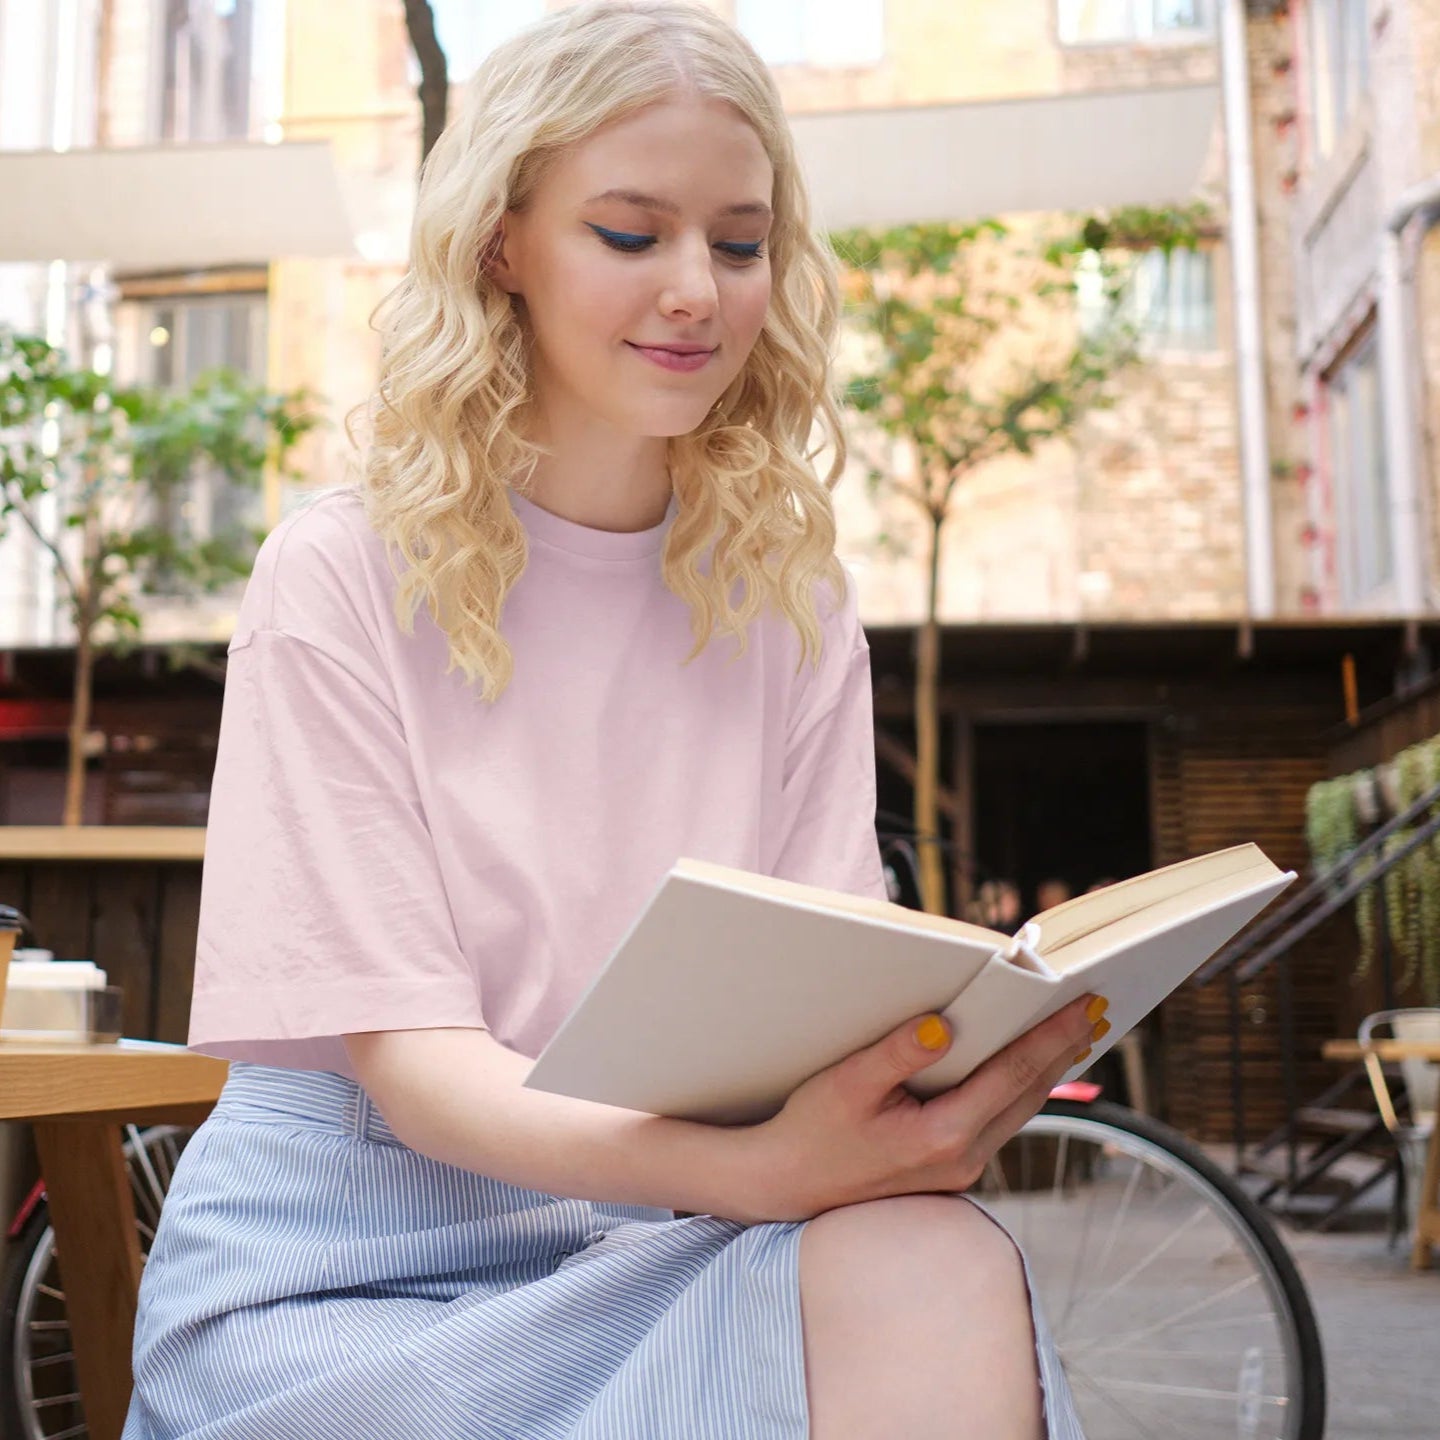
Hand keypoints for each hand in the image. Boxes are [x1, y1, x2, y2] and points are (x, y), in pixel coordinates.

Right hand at [735, 995, 1101, 1222]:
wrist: (787, 1184)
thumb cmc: (811, 1129)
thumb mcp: (846, 1083)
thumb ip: (897, 1053)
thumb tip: (943, 1025)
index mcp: (943, 1136)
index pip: (1012, 1074)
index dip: (1052, 1037)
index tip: (1084, 1006)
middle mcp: (962, 1159)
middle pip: (1027, 1094)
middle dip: (1062, 1050)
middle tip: (1095, 1009)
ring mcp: (959, 1170)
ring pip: (1017, 1111)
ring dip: (1045, 1070)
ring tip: (1073, 1035)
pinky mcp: (950, 1169)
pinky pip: (998, 1121)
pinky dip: (1018, 1089)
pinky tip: (1024, 1069)